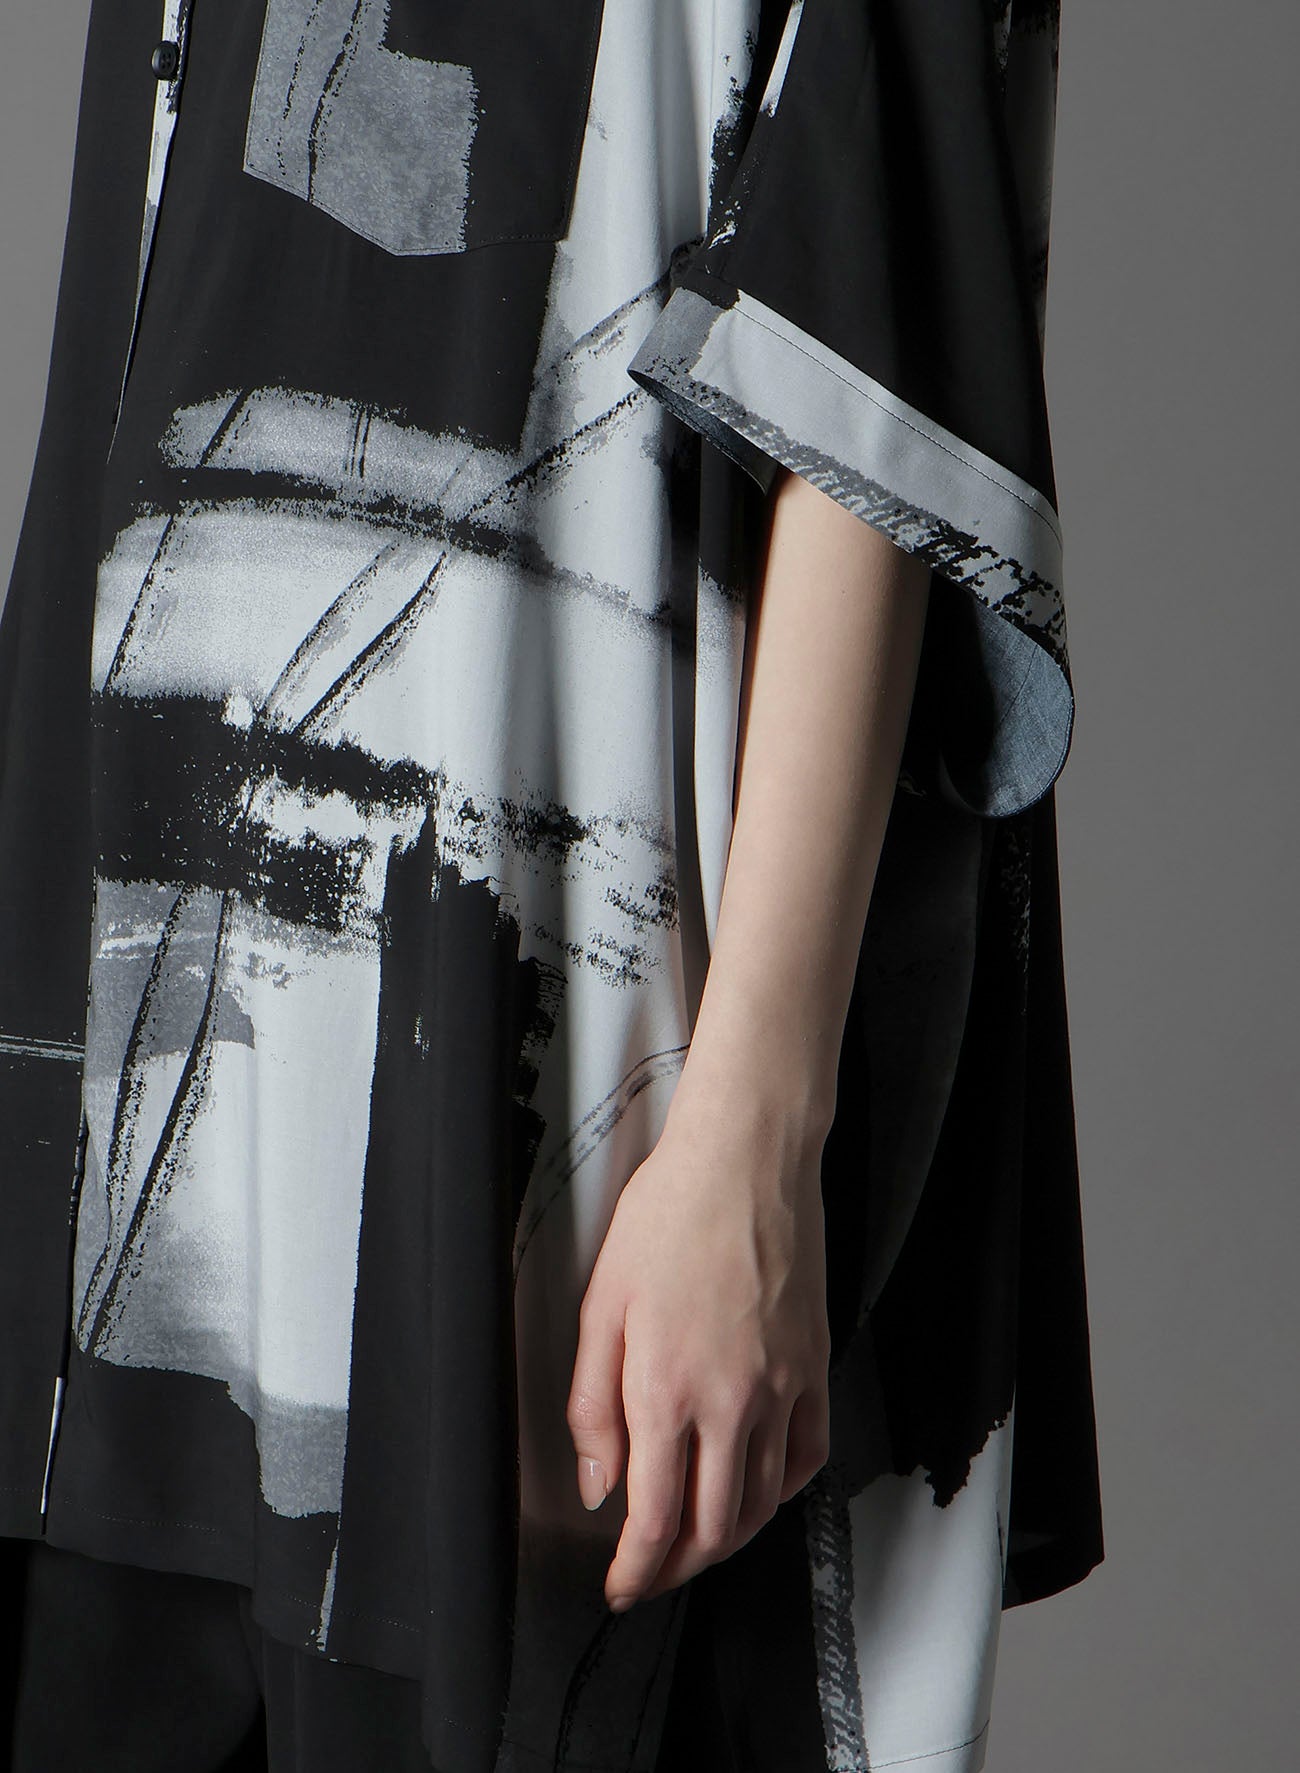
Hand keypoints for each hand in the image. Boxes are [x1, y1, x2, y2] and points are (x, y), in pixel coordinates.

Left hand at [565, 1083, 832, 1612]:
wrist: (746, 1161)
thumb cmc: (669, 1216)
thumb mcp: (601, 1305)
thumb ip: (592, 1405)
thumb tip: (598, 1484)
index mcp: (665, 1388)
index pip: (655, 1518)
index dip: (636, 1569)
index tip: (621, 1585)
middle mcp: (731, 1401)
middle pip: (715, 1528)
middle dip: (678, 1568)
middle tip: (652, 1573)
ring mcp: (783, 1388)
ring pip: (764, 1503)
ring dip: (729, 1539)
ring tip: (698, 1542)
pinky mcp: (816, 1367)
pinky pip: (808, 1457)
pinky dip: (782, 1492)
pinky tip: (758, 1489)